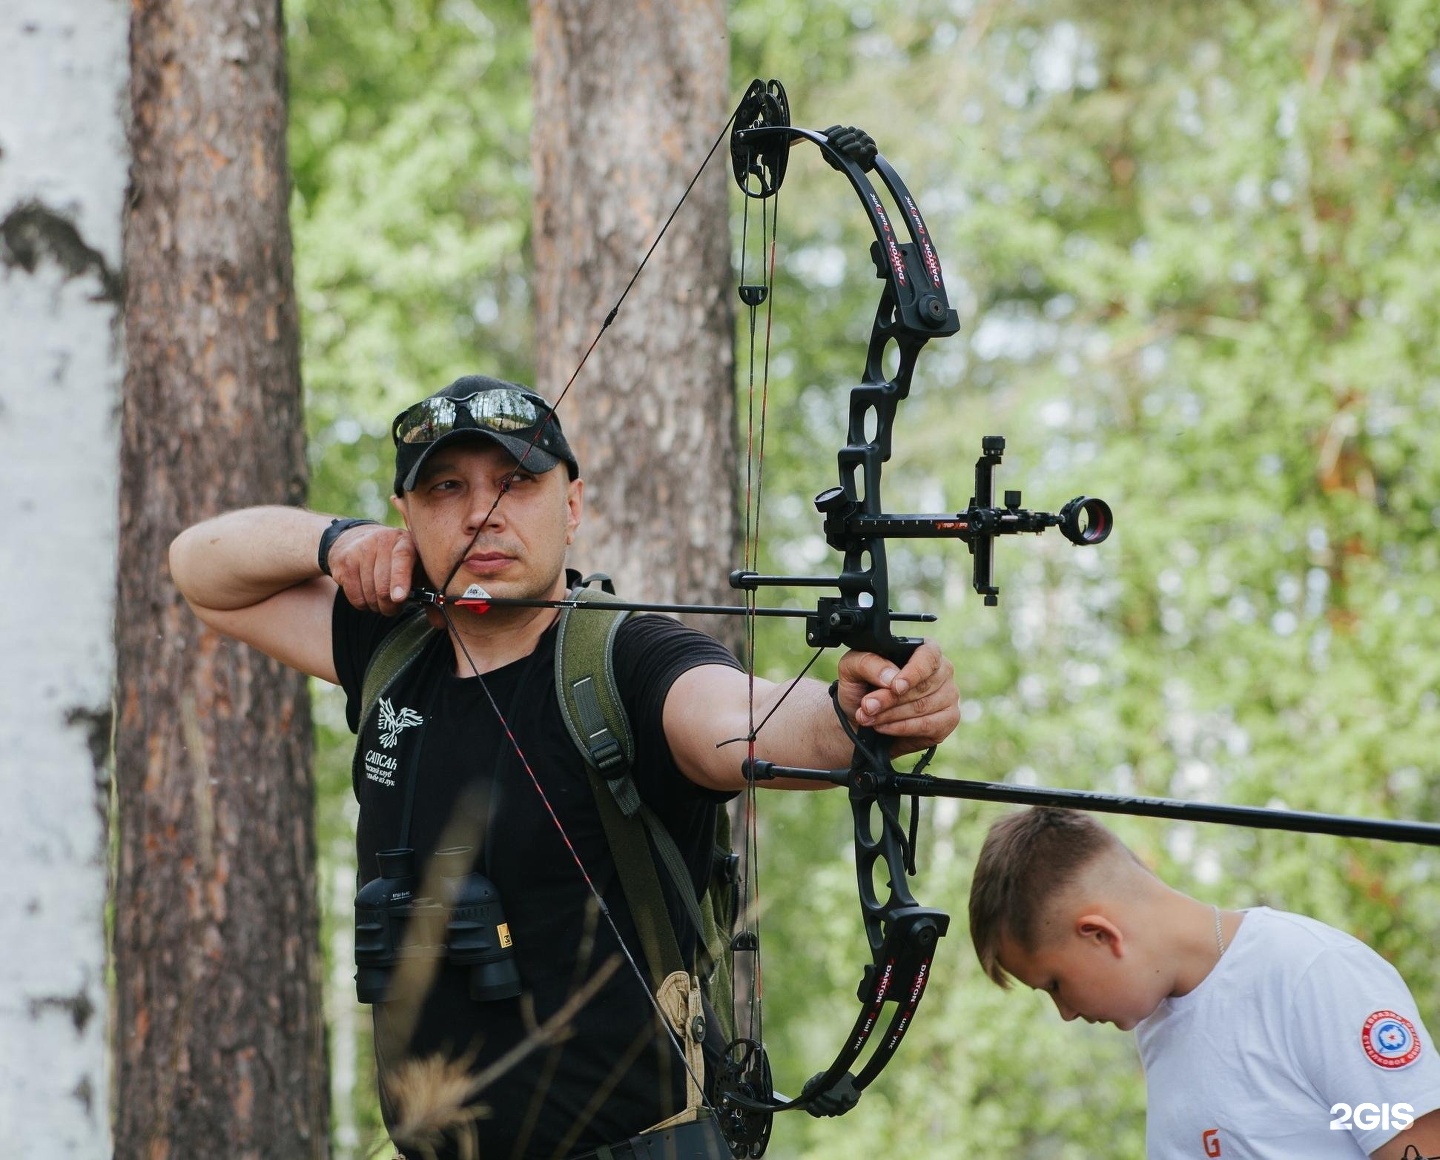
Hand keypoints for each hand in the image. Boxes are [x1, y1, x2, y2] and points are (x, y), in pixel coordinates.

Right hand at [325, 523, 418, 615]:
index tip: (399, 598)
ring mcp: (360, 550)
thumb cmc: (395, 560)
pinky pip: (354, 597)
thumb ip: (426, 587)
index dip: (400, 580)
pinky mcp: (344, 562)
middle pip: (383, 586)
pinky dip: (363, 604)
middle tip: (393, 607)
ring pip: (369, 594)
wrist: (358, 538)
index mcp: (404, 541)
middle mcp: (381, 541)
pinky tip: (367, 596)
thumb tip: (439, 621)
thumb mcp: (415, 565)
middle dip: (390, 606)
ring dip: (376, 606)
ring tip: (381, 599)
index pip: (402, 558)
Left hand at [835, 639, 958, 756]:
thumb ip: (869, 663)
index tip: (895, 687)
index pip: (929, 655)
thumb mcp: (852, 668)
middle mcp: (941, 671)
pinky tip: (883, 727)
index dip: (913, 672)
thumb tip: (891, 676)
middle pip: (923, 685)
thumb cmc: (860, 687)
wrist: (859, 718)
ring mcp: (948, 696)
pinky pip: (927, 725)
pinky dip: (901, 728)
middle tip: (867, 706)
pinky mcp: (947, 720)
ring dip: (891, 715)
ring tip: (868, 717)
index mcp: (923, 650)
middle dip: (890, 699)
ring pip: (923, 707)